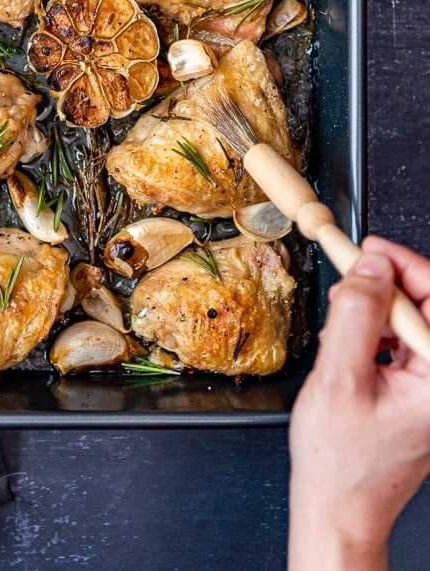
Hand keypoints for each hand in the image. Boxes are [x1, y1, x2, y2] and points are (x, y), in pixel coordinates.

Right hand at [288, 237, 429, 569]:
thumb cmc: (341, 464)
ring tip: (340, 331)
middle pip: (424, 306)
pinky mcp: (418, 390)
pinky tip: (347, 350)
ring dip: (373, 313)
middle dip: (383, 289)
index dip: (404, 265)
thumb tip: (369, 267)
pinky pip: (400, 342)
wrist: (337, 508)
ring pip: (408, 321)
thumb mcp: (339, 379)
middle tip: (347, 285)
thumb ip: (355, 316)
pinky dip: (371, 334)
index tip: (368, 251)